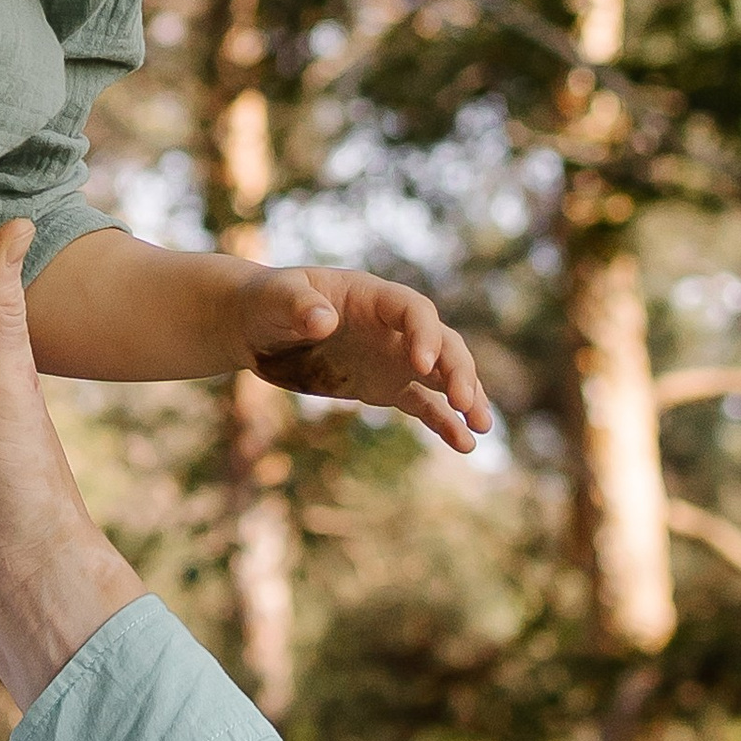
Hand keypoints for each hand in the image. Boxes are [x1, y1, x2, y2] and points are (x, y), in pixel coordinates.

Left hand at [245, 264, 492, 453]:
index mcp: (372, 296)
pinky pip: (423, 404)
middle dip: (457, 371)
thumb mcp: (275, 298)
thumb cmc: (267, 301)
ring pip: (442, 375)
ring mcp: (392, 357)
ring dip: (466, 396)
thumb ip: (299, 305)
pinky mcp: (384, 385)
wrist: (258, 326)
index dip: (424, 335)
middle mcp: (392, 327)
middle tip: (465, 403)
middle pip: (441, 343)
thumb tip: (324, 320)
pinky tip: (464, 444)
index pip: (414, 311)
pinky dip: (443, 422)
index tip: (421, 366)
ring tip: (482, 426)